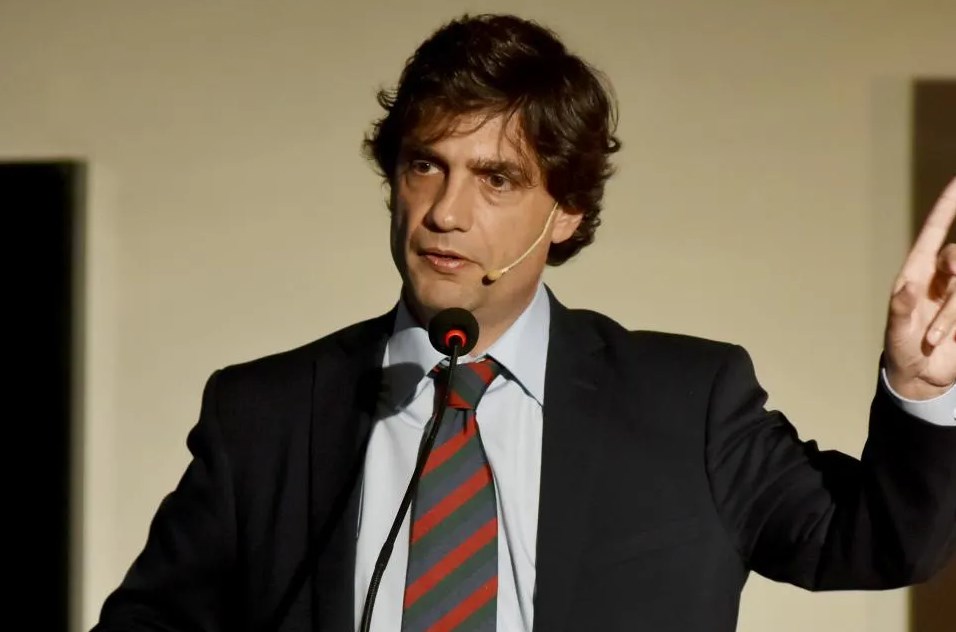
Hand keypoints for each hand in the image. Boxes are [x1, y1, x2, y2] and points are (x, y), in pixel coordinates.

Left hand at [885, 176, 955, 399]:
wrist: (920, 376)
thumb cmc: (901, 349)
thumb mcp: (896, 331)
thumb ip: (901, 308)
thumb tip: (908, 285)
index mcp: (917, 272)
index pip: (934, 231)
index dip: (946, 206)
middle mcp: (940, 276)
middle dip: (954, 279)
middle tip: (936, 317)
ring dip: (951, 316)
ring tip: (932, 340)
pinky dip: (955, 324)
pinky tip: (944, 340)